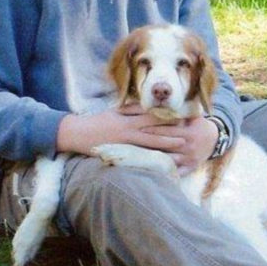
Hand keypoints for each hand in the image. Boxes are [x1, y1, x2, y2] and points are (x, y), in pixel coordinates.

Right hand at [57, 104, 185, 155]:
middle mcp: (128, 128)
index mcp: (126, 117)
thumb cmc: (95, 122)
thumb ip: (129, 110)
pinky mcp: (121, 151)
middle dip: (172, 129)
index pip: (150, 114)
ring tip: (182, 144)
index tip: (182, 114)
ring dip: (167, 142)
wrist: (77, 133)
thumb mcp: (113, 112)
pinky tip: (164, 158)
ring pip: (150, 141)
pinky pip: (141, 153)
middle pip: (154, 127)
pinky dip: (153, 155)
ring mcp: (125, 140)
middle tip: (190, 130)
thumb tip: (145, 107)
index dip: (166, 114)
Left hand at [140, 115, 218, 174]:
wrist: (215, 139)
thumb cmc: (198, 124)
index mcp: (189, 133)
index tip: (139, 128)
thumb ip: (180, 112)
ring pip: (170, 160)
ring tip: (139, 157)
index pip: (168, 131)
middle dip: (150, 143)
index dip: (153, 129)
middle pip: (166, 145)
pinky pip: (178, 172)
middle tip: (133, 141)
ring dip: (155, 158)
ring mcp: (190, 159)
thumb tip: (163, 103)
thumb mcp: (193, 116)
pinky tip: (155, 172)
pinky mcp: (191, 167)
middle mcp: (189, 147)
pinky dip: (168, 173)